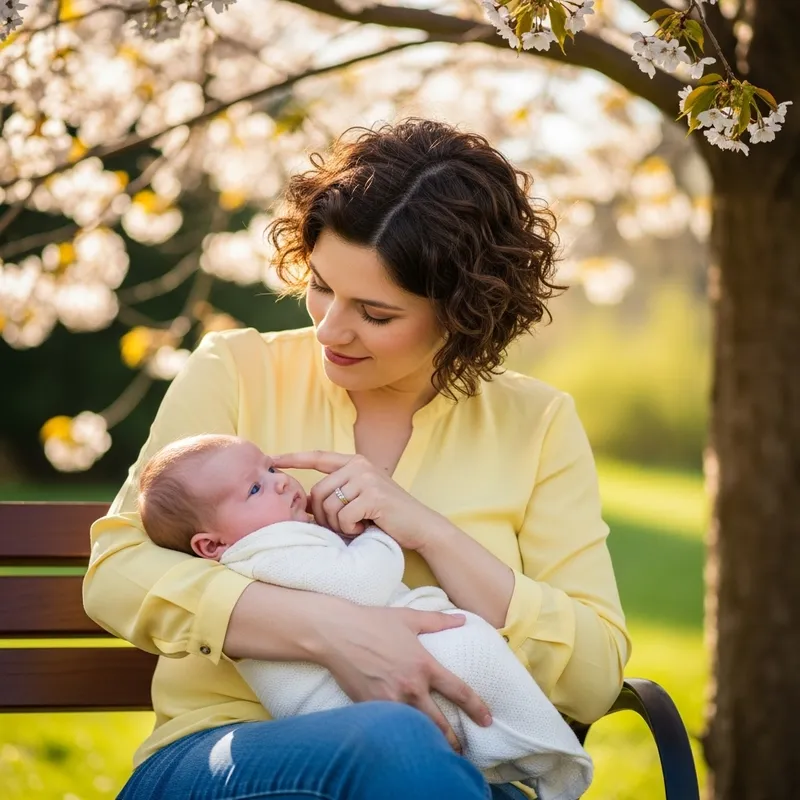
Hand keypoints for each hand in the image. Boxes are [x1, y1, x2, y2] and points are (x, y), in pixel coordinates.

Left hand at [272, 451, 439, 549]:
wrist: (420, 526)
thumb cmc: (387, 517)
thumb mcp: (361, 498)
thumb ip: (338, 493)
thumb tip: (307, 505)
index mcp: (355, 462)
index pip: (318, 457)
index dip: (294, 459)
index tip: (273, 459)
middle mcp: (360, 466)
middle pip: (317, 492)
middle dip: (323, 516)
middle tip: (342, 526)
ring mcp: (367, 479)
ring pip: (328, 506)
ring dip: (337, 525)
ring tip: (356, 526)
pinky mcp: (372, 496)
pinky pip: (343, 517)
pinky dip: (350, 529)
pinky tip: (365, 528)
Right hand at [317, 604, 491, 751]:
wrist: (336, 632)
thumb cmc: (373, 621)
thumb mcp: (409, 618)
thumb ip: (438, 621)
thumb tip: (461, 619)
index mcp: (424, 665)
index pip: (458, 691)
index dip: (476, 707)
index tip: (487, 719)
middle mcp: (410, 687)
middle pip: (439, 723)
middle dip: (453, 741)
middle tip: (462, 751)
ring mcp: (389, 701)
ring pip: (415, 730)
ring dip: (428, 743)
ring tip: (436, 753)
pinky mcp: (370, 708)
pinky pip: (390, 727)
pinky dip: (399, 735)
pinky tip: (404, 742)